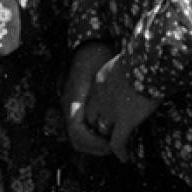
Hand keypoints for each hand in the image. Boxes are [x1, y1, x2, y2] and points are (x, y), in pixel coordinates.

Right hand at [64, 40, 117, 154]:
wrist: (89, 43)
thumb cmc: (97, 54)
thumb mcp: (103, 70)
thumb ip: (109, 90)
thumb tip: (121, 114)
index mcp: (74, 100)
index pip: (77, 132)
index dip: (93, 143)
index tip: (112, 145)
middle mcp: (70, 107)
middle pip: (77, 138)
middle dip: (96, 146)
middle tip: (117, 148)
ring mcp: (73, 106)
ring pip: (80, 134)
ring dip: (97, 141)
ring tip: (117, 141)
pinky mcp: (80, 105)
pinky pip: (85, 125)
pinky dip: (97, 131)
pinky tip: (114, 128)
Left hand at [82, 54, 157, 162]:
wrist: (151, 59)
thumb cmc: (148, 52)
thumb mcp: (132, 54)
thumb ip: (132, 63)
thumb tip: (145, 62)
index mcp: (101, 79)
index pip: (94, 98)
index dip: (100, 108)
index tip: (108, 111)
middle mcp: (101, 97)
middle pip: (92, 117)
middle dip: (97, 126)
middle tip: (106, 132)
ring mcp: (111, 111)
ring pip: (103, 131)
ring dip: (107, 140)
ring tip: (114, 147)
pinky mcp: (125, 121)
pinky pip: (118, 143)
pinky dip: (120, 152)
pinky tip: (125, 158)